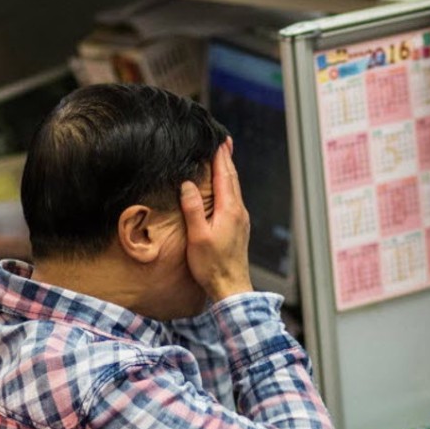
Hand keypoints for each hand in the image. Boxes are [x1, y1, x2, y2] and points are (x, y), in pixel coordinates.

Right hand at [180, 140, 252, 301]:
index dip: (220, 158)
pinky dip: (229, 186)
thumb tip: (188, 184)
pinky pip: (234, 199)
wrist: (231, 287)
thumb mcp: (198, 237)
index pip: (225, 177)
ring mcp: (241, 219)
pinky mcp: (239, 227)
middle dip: (227, 159)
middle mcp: (239, 211)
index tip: (219, 141)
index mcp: (229, 210)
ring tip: (225, 158)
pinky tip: (225, 188)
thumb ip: (193, 209)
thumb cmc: (212, 265)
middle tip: (224, 142)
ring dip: (229, 172)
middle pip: (233, 179)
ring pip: (235, 189)